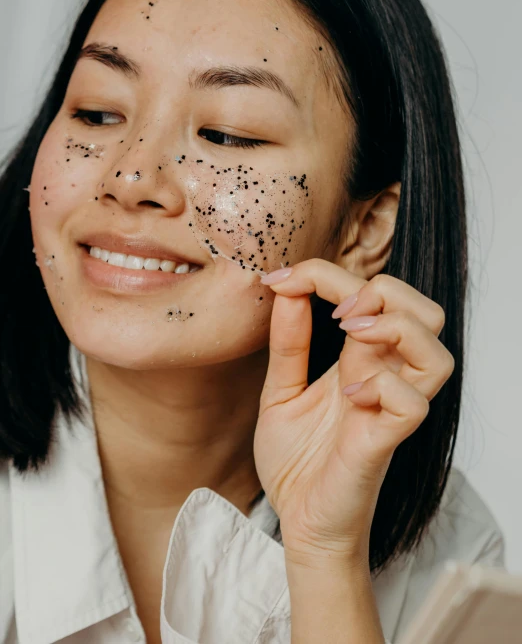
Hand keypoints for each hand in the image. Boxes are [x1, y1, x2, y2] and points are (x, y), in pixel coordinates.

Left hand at [253, 259, 453, 566]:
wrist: (296, 523)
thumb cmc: (296, 461)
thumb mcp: (279, 391)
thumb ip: (288, 343)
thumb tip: (286, 289)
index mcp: (361, 360)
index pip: (374, 296)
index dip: (327, 274)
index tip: (280, 278)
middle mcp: (385, 378)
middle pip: (426, 312)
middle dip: (382, 289)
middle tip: (335, 309)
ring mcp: (389, 410)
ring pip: (438, 354)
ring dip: (395, 328)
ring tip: (351, 335)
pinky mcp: (384, 442)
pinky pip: (413, 404)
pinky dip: (383, 386)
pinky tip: (348, 394)